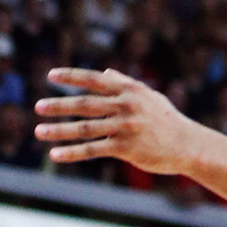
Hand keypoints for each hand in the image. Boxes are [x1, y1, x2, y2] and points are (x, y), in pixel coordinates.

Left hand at [35, 68, 202, 174]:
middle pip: (85, 104)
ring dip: (59, 130)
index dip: (72, 76)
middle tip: (38, 107)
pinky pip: (93, 150)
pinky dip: (73, 152)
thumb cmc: (167, 120)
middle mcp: (127, 106)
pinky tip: (55, 154)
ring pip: (85, 128)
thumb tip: (105, 71)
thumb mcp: (150, 97)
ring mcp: (126, 127)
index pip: (95, 79)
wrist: (188, 145)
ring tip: (39, 132)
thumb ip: (126, 83)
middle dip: (59, 105)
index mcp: (130, 90)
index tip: (51, 75)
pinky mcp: (126, 147)